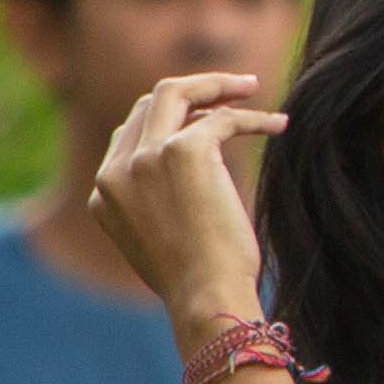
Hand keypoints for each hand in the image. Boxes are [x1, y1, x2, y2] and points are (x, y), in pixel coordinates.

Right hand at [94, 72, 286, 339]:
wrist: (206, 299)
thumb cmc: (197, 283)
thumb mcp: (161, 241)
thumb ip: (158, 203)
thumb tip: (186, 183)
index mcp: (104, 193)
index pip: (128, 133)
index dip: (169, 121)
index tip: (209, 121)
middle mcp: (116, 171)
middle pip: (147, 105)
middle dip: (191, 92)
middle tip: (234, 92)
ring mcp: (146, 158)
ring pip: (173, 92)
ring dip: (216, 85)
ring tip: (252, 88)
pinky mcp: (183, 152)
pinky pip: (221, 117)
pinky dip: (252, 117)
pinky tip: (278, 126)